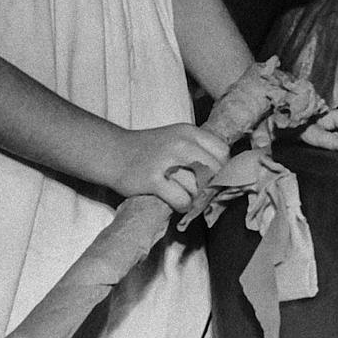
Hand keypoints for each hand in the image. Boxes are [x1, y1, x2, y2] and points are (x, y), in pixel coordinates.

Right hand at [111, 122, 230, 210]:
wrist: (113, 153)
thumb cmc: (149, 149)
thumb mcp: (176, 139)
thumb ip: (199, 151)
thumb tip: (225, 175)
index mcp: (189, 132)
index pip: (222, 152)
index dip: (223, 169)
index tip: (214, 178)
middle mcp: (180, 143)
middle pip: (214, 171)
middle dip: (212, 186)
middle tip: (203, 193)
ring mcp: (166, 161)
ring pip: (199, 188)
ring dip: (196, 198)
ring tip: (186, 197)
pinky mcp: (153, 180)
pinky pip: (181, 200)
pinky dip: (183, 206)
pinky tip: (176, 203)